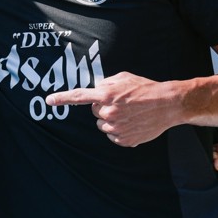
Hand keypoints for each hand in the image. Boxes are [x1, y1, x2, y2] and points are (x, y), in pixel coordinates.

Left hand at [45, 71, 179, 146]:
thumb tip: (95, 90)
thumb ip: (105, 83)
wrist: (168, 104)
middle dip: (103, 107)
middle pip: (94, 112)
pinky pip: (113, 136)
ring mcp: (116, 128)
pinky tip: (133, 123)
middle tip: (121, 103)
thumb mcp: (123, 78)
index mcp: (106, 94)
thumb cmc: (145, 88)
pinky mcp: (124, 140)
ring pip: (103, 125)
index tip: (49, 100)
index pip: (79, 96)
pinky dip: (120, 130)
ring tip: (130, 113)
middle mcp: (108, 112)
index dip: (62, 98)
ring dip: (112, 119)